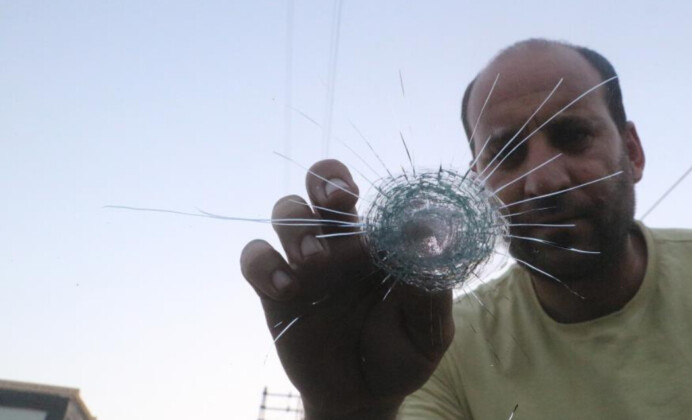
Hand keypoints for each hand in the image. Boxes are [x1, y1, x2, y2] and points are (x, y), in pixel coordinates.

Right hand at [240, 159, 453, 418]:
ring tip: (315, 262)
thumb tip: (431, 239)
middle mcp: (341, 244)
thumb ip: (430, 287)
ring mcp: (306, 265)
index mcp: (379, 241)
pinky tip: (287, 288)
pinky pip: (255, 259)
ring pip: (285, 214)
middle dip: (322, 180)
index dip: (350, 180)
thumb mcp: (428, 329)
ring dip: (296, 227)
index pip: (363, 192)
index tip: (353, 193)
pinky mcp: (275, 292)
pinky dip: (263, 263)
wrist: (365, 398)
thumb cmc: (403, 355)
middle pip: (318, 187)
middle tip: (335, 200)